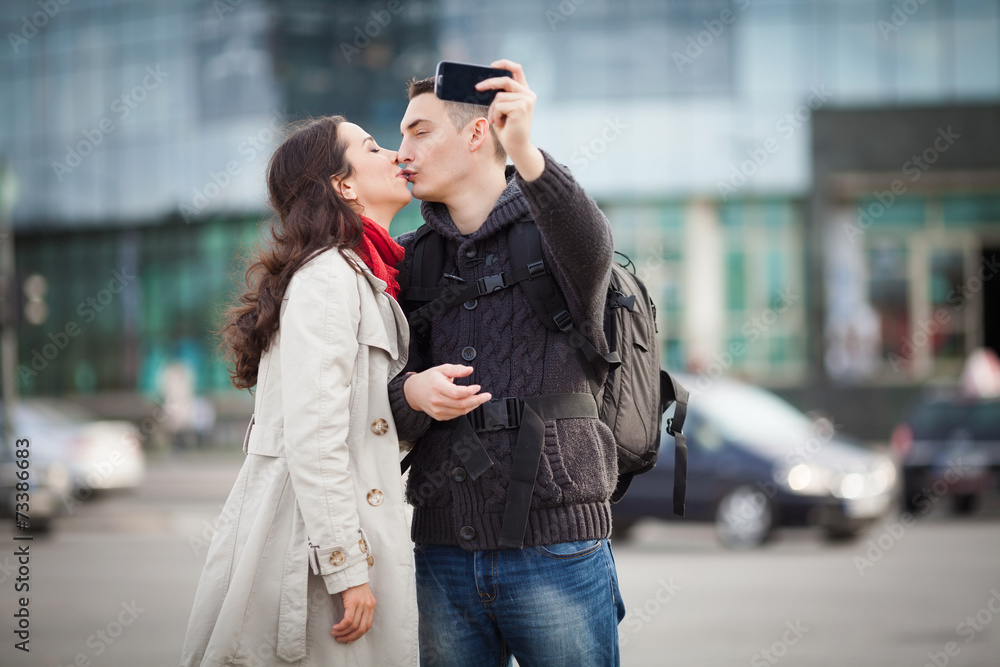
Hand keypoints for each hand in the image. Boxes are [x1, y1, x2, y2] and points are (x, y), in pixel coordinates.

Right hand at [331, 582, 375, 642]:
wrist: (350, 571)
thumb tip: (352, 624)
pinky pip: (348, 620)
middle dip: (350, 637)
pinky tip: (335, 627)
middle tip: (341, 639)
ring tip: (335, 633)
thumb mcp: (361, 597)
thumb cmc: (353, 584)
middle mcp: (369, 606)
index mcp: (372, 605)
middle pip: (361, 629)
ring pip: (354, 626)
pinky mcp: (353, 602)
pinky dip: (341, 627)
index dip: (357, 635)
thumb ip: (360, 608)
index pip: (367, 626)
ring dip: (343, 633)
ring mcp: (362, 604)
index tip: (349, 638)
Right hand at [403, 364, 491, 420]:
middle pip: (461, 404)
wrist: (414, 392)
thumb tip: (469, 370)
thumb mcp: (442, 369)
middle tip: (486, 396)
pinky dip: (465, 410)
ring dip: (473, 406)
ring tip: (480, 399)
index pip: (456, 392)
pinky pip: (456, 415)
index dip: (470, 391)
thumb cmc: (429, 379)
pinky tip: (470, 404)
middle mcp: (437, 400)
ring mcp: (437, 410)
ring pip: (460, 411)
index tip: (478, 387)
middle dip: (477, 400)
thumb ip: (457, 369)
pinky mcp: (439, 416)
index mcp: (437, 386)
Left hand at [475, 59, 543, 179]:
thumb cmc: (508, 129)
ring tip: (496, 120)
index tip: (492, 65)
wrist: (516, 147)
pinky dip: (495, 115)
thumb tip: (484, 84)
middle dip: (489, 83)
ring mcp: (526, 100)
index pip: (517, 70)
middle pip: (505, 80)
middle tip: (477, 88)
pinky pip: (499, 105)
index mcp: (525, 92)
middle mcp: (528, 94)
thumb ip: (501, 95)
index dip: (505, 64)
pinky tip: (500, 124)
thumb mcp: (503, 108)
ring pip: (499, 96)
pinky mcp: (521, 107)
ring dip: (493, 109)